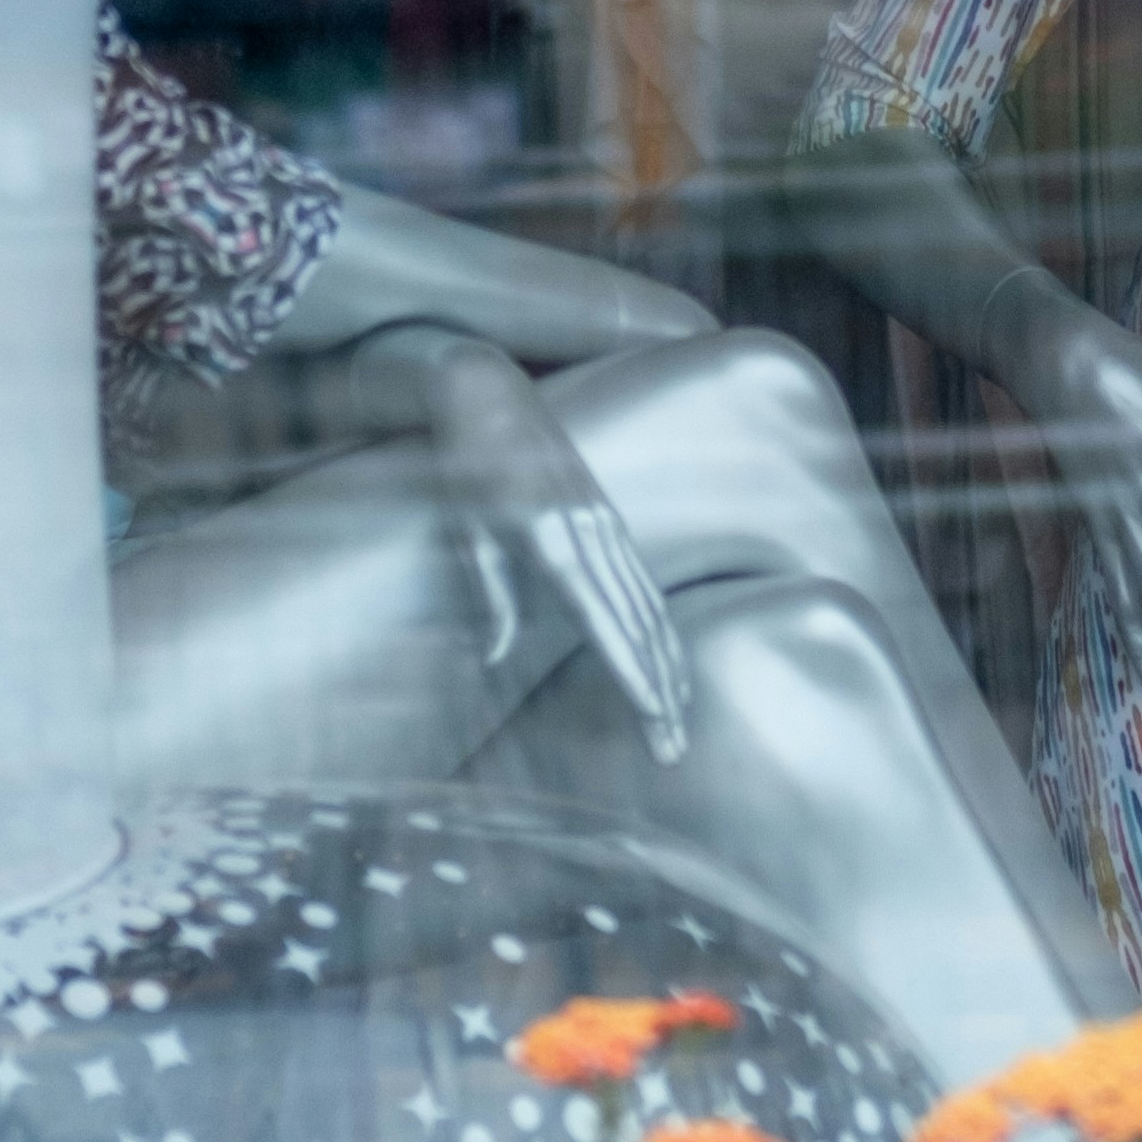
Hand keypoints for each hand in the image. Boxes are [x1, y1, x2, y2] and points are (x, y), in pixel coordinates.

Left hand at [410, 335, 696, 758]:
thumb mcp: (465, 532)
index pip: (609, 627)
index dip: (636, 682)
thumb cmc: (462, 464)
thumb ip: (490, 595)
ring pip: (650, 605)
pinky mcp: (606, 516)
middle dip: (662, 691)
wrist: (487, 390)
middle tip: (673, 750)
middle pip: (640, 625)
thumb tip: (494, 659)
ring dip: (668, 664)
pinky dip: (659, 626)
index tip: (657, 727)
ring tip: (678, 717)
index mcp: (554, 542)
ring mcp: (605, 522)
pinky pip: (641, 581)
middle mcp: (590, 534)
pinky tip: (667, 657)